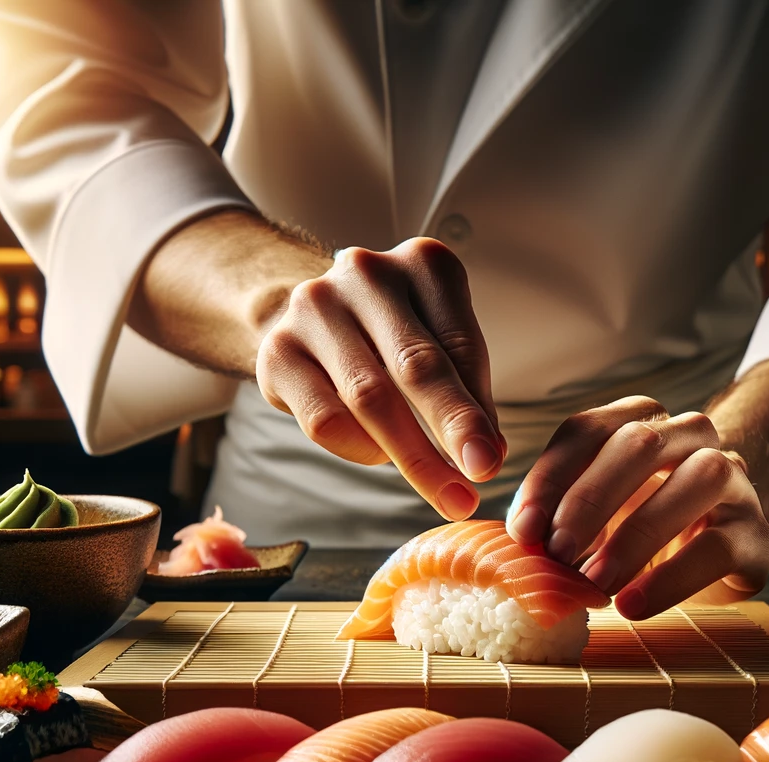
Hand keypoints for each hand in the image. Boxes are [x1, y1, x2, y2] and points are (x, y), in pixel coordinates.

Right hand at [256, 237, 505, 520]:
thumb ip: (467, 390)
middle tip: (477, 477)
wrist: (311, 318)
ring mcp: (314, 308)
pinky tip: (380, 453)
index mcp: (423, 264)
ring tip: (442, 490)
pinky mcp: (278, 351)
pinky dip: (360, 449)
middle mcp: (366, 274)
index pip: (460, 345)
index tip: (491, 460)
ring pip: (369, 398)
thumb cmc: (392, 336)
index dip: (477, 409)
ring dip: (413, 455)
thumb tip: (487, 454)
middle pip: (415, 367)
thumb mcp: (441, 343)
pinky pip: (326, 419)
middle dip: (451, 430)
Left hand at [506, 396, 768, 617]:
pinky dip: (671, 577)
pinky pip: (719, 545)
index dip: (550, 479)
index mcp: (638, 420)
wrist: (722, 545)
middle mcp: (689, 436)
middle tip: (556, 555)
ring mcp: (732, 478)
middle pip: (638, 445)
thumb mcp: (595, 516)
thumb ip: (557, 518)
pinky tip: (633, 604)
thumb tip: (516, 545)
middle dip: (589, 501)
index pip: (587, 430)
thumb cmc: (641, 524)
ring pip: (693, 482)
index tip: (523, 531)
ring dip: (635, 535)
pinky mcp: (755, 530)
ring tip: (596, 582)